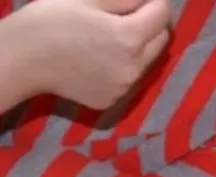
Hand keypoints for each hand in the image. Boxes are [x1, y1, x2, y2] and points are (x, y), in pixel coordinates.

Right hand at [10, 0, 171, 109]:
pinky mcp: (113, 100)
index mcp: (129, 38)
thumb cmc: (52, 19)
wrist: (25, 57)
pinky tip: (98, 57)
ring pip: (146, 62)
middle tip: (131, 14)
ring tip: (110, 36)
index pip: (162, 16)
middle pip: (161, 41)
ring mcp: (125, 87)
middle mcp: (134, 67)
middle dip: (152, 25)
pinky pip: (128, 79)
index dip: (156, 2)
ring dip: (139, 47)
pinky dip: (122, 66)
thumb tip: (149, 1)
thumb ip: (126, 0)